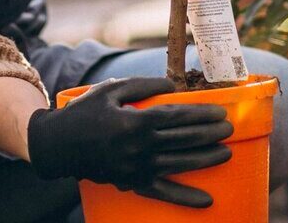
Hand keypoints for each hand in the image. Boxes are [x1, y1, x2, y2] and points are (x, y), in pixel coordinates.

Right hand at [26, 77, 233, 207]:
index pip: (177, 117)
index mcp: (135, 121)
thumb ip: (142, 85)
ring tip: (226, 153)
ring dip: (205, 159)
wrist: (57, 145)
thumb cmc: (84, 113)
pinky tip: (207, 200)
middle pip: (183, 139)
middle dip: (209, 134)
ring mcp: (136, 167)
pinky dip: (185, 197)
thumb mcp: (110, 90)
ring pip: (179, 164)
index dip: (202, 115)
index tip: (221, 112)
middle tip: (229, 129)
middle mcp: (139, 146)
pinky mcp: (131, 183)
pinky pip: (162, 192)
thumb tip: (172, 86)